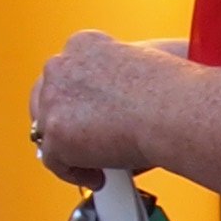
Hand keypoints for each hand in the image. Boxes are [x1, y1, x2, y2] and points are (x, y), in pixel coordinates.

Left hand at [30, 30, 182, 183]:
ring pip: (46, 129)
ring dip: (69, 147)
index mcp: (83, 44)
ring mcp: (54, 99)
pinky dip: (75, 172)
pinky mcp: (56, 133)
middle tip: (86, 143)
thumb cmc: (174, 90)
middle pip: (46, 98)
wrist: (175, 109)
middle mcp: (62, 66)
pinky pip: (54, 160)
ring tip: (94, 163)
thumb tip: (118, 107)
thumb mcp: (144, 65)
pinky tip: (99, 175)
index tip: (91, 115)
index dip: (77, 98)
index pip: (66, 73)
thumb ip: (120, 80)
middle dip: (64, 121)